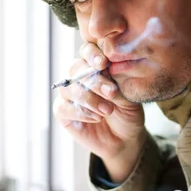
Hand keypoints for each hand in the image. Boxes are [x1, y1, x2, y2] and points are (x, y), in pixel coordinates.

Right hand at [53, 42, 145, 181]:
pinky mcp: (63, 112)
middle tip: (111, 92)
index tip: (104, 64)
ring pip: (69, 88)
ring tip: (108, 110)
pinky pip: (63, 107)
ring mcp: (69, 93)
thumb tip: (107, 74)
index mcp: (94, 65)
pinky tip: (97, 118)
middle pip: (76, 68)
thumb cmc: (127, 112)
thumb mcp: (128, 97)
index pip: (87, 51)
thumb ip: (117, 84)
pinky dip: (81, 113)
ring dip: (90, 99)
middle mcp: (79, 76)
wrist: (125, 139)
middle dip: (94, 81)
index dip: (92, 55)